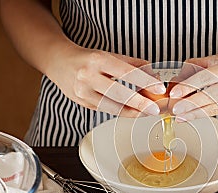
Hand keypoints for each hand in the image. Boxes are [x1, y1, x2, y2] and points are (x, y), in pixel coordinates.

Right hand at [46, 45, 165, 116]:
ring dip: (132, 112)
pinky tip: (133, 112)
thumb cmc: (86, 58)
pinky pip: (106, 110)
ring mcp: (83, 92)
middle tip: (155, 108)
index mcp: (98, 60)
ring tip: (146, 112)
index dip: (145, 82)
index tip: (159, 88)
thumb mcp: (108, 55)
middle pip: (119, 93)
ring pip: (111, 107)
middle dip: (140, 103)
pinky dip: (121, 112)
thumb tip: (153, 73)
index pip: (126, 72)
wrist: (58, 62)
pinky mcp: (82, 103)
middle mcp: (88, 76)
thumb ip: (131, 64)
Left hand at [169, 49, 217, 120]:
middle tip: (174, 109)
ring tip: (180, 116)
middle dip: (191, 104)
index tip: (175, 92)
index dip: (190, 85)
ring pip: (216, 107)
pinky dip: (205, 113)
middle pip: (212, 95)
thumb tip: (178, 77)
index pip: (209, 77)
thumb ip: (200, 65)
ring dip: (195, 113)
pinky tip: (193, 115)